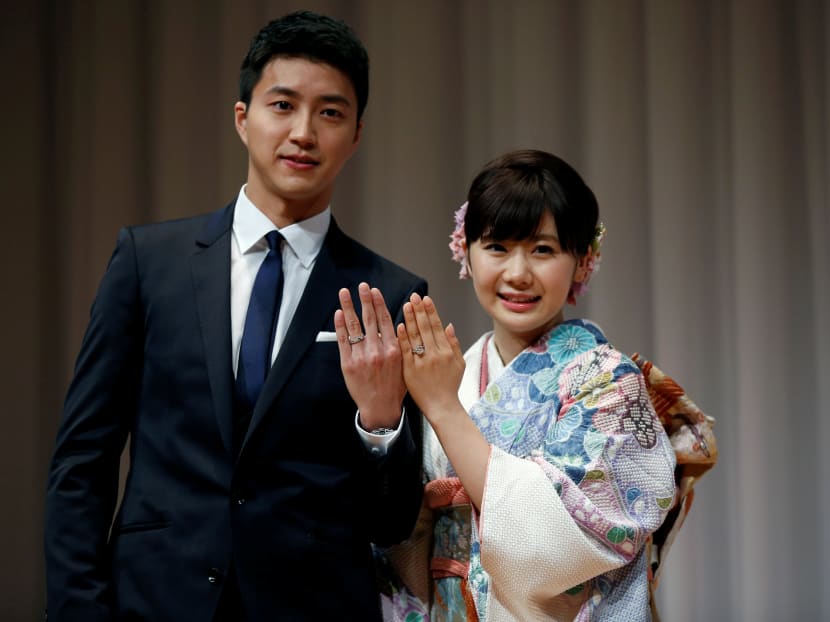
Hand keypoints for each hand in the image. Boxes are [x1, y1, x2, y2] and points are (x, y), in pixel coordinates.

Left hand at [335, 283, 405, 429]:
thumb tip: (395, 326)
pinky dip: (341, 326)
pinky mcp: (348, 364)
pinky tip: (339, 314)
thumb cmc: (394, 387)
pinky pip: (343, 341)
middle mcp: (377, 351)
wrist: (380, 408)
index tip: (375, 291)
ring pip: (354, 326)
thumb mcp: (405, 364)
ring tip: (344, 293)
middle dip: (365, 300)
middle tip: (362, 286)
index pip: (385, 320)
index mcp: (393, 349)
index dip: (379, 303)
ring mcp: (361, 357)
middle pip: (369, 319)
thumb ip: (400, 345)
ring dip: (349, 306)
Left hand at [397, 293, 464, 421]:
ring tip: (406, 305)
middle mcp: (435, 354)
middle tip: (413, 296)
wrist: (442, 407)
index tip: (425, 299)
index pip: (437, 326)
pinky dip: (403, 337)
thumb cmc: (450, 387)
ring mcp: (422, 362)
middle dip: (419, 310)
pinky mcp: (410, 370)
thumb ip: (454, 344)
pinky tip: (399, 325)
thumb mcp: (459, 364)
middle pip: (425, 327)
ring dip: (410, 319)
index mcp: (447, 351)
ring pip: (415, 336)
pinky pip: (406, 351)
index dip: (431, 311)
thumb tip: (449, 325)